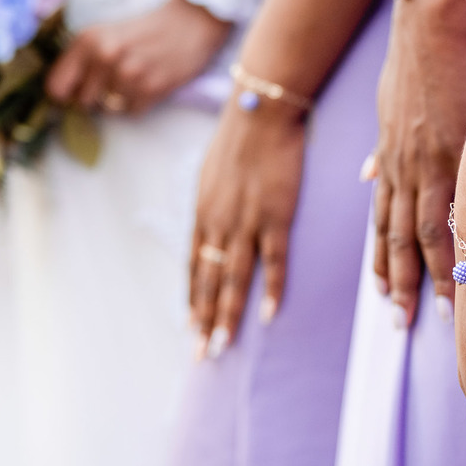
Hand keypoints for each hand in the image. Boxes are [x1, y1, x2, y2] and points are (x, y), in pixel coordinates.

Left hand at [46, 0, 231, 114]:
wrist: (189, 24)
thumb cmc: (144, 30)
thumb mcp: (105, 34)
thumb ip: (82, 59)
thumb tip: (64, 95)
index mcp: (88, 41)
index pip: (56, 88)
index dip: (64, 93)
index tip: (75, 91)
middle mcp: (105, 57)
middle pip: (83, 102)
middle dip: (96, 96)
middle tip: (114, 80)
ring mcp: (129, 75)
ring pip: (108, 109)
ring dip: (119, 99)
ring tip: (134, 78)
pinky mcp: (151, 89)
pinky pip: (131, 112)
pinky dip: (138, 103)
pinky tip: (148, 83)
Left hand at [189, 95, 305, 357]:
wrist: (260, 111)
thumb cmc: (240, 136)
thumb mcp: (213, 171)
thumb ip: (213, 200)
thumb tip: (213, 218)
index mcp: (202, 212)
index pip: (193, 265)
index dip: (191, 298)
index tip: (190, 327)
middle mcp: (218, 223)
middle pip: (207, 280)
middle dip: (203, 320)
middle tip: (200, 354)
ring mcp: (245, 222)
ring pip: (233, 279)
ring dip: (227, 316)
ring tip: (222, 346)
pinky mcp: (275, 217)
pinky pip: (272, 261)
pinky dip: (269, 289)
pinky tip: (268, 315)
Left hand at [372, 0, 465, 327]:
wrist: (431, 26)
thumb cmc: (415, 61)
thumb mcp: (385, 107)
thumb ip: (379, 146)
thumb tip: (367, 174)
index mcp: (388, 158)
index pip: (382, 220)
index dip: (382, 259)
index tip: (381, 292)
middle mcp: (401, 168)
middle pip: (396, 237)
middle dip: (395, 282)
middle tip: (399, 323)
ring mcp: (427, 164)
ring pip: (422, 234)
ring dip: (427, 276)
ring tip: (435, 312)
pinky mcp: (455, 153)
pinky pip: (454, 210)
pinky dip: (457, 245)